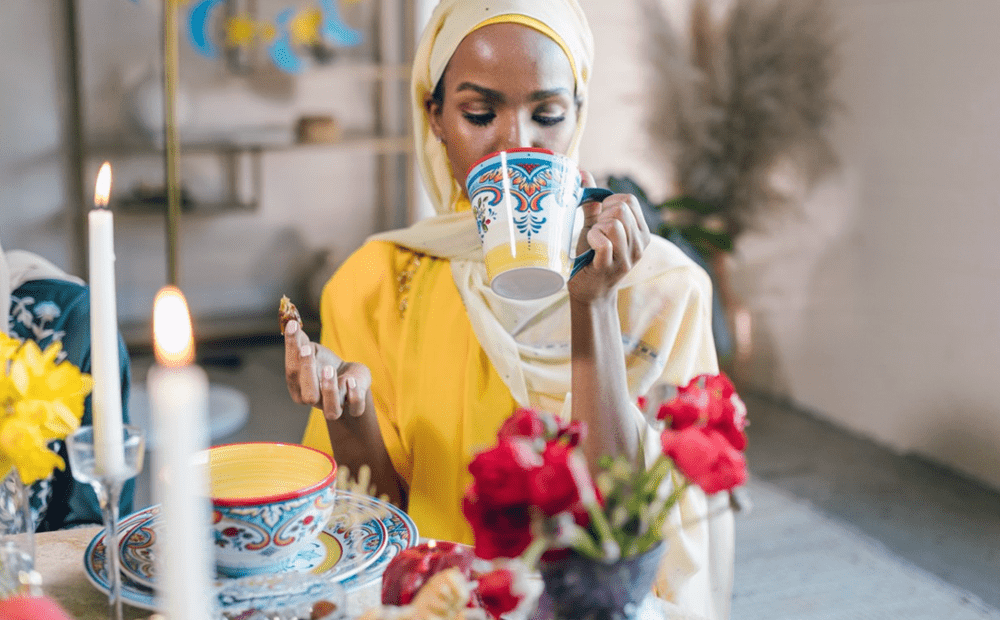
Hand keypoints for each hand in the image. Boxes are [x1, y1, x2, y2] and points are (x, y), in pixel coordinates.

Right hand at [284, 320, 371, 419]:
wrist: (348, 375)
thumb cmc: (324, 364)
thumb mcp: (311, 351)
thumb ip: (300, 341)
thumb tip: (290, 322)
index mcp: (299, 388)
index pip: (292, 373)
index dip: (292, 351)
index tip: (294, 328)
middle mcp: (316, 401)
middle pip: (308, 396)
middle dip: (307, 372)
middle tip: (308, 349)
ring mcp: (336, 406)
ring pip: (331, 411)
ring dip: (330, 389)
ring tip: (329, 368)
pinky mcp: (355, 406)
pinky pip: (355, 408)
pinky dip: (354, 395)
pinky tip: (351, 379)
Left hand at [570, 171, 650, 300]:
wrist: (588, 290)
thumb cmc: (591, 255)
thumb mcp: (594, 225)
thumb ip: (592, 201)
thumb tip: (582, 172)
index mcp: (640, 231)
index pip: (629, 200)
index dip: (609, 202)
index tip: (599, 217)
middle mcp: (639, 244)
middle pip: (621, 209)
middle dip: (602, 215)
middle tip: (595, 231)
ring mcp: (626, 258)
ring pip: (614, 223)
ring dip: (596, 228)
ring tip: (593, 240)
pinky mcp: (610, 268)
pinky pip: (605, 243)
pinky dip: (594, 239)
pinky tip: (590, 246)